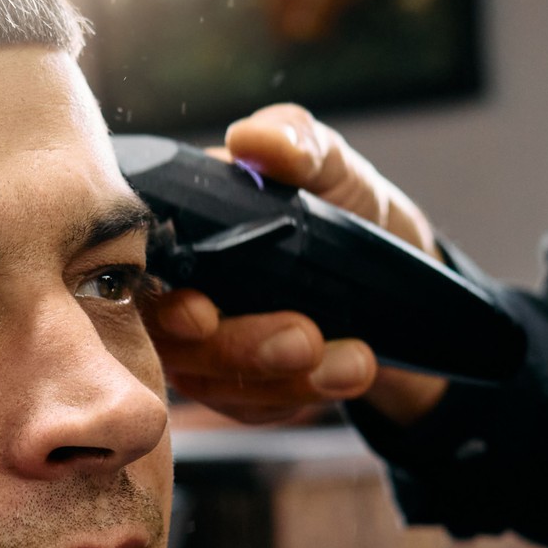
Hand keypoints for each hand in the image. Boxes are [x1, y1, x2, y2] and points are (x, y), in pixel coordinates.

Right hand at [145, 104, 449, 425]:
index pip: (140, 270)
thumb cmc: (354, 215)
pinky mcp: (236, 391)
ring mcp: (202, 348)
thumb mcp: (337, 169)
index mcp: (183, 231)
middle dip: (238, 347)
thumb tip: (253, 138)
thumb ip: (298, 142)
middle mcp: (177, 290)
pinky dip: (301, 398)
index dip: (161, 298)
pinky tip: (349, 372)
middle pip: (171, 340)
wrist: (407, 287)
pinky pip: (249, 409)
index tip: (202, 313)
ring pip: (212, 383)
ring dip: (283, 379)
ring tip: (355, 361)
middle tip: (305, 338)